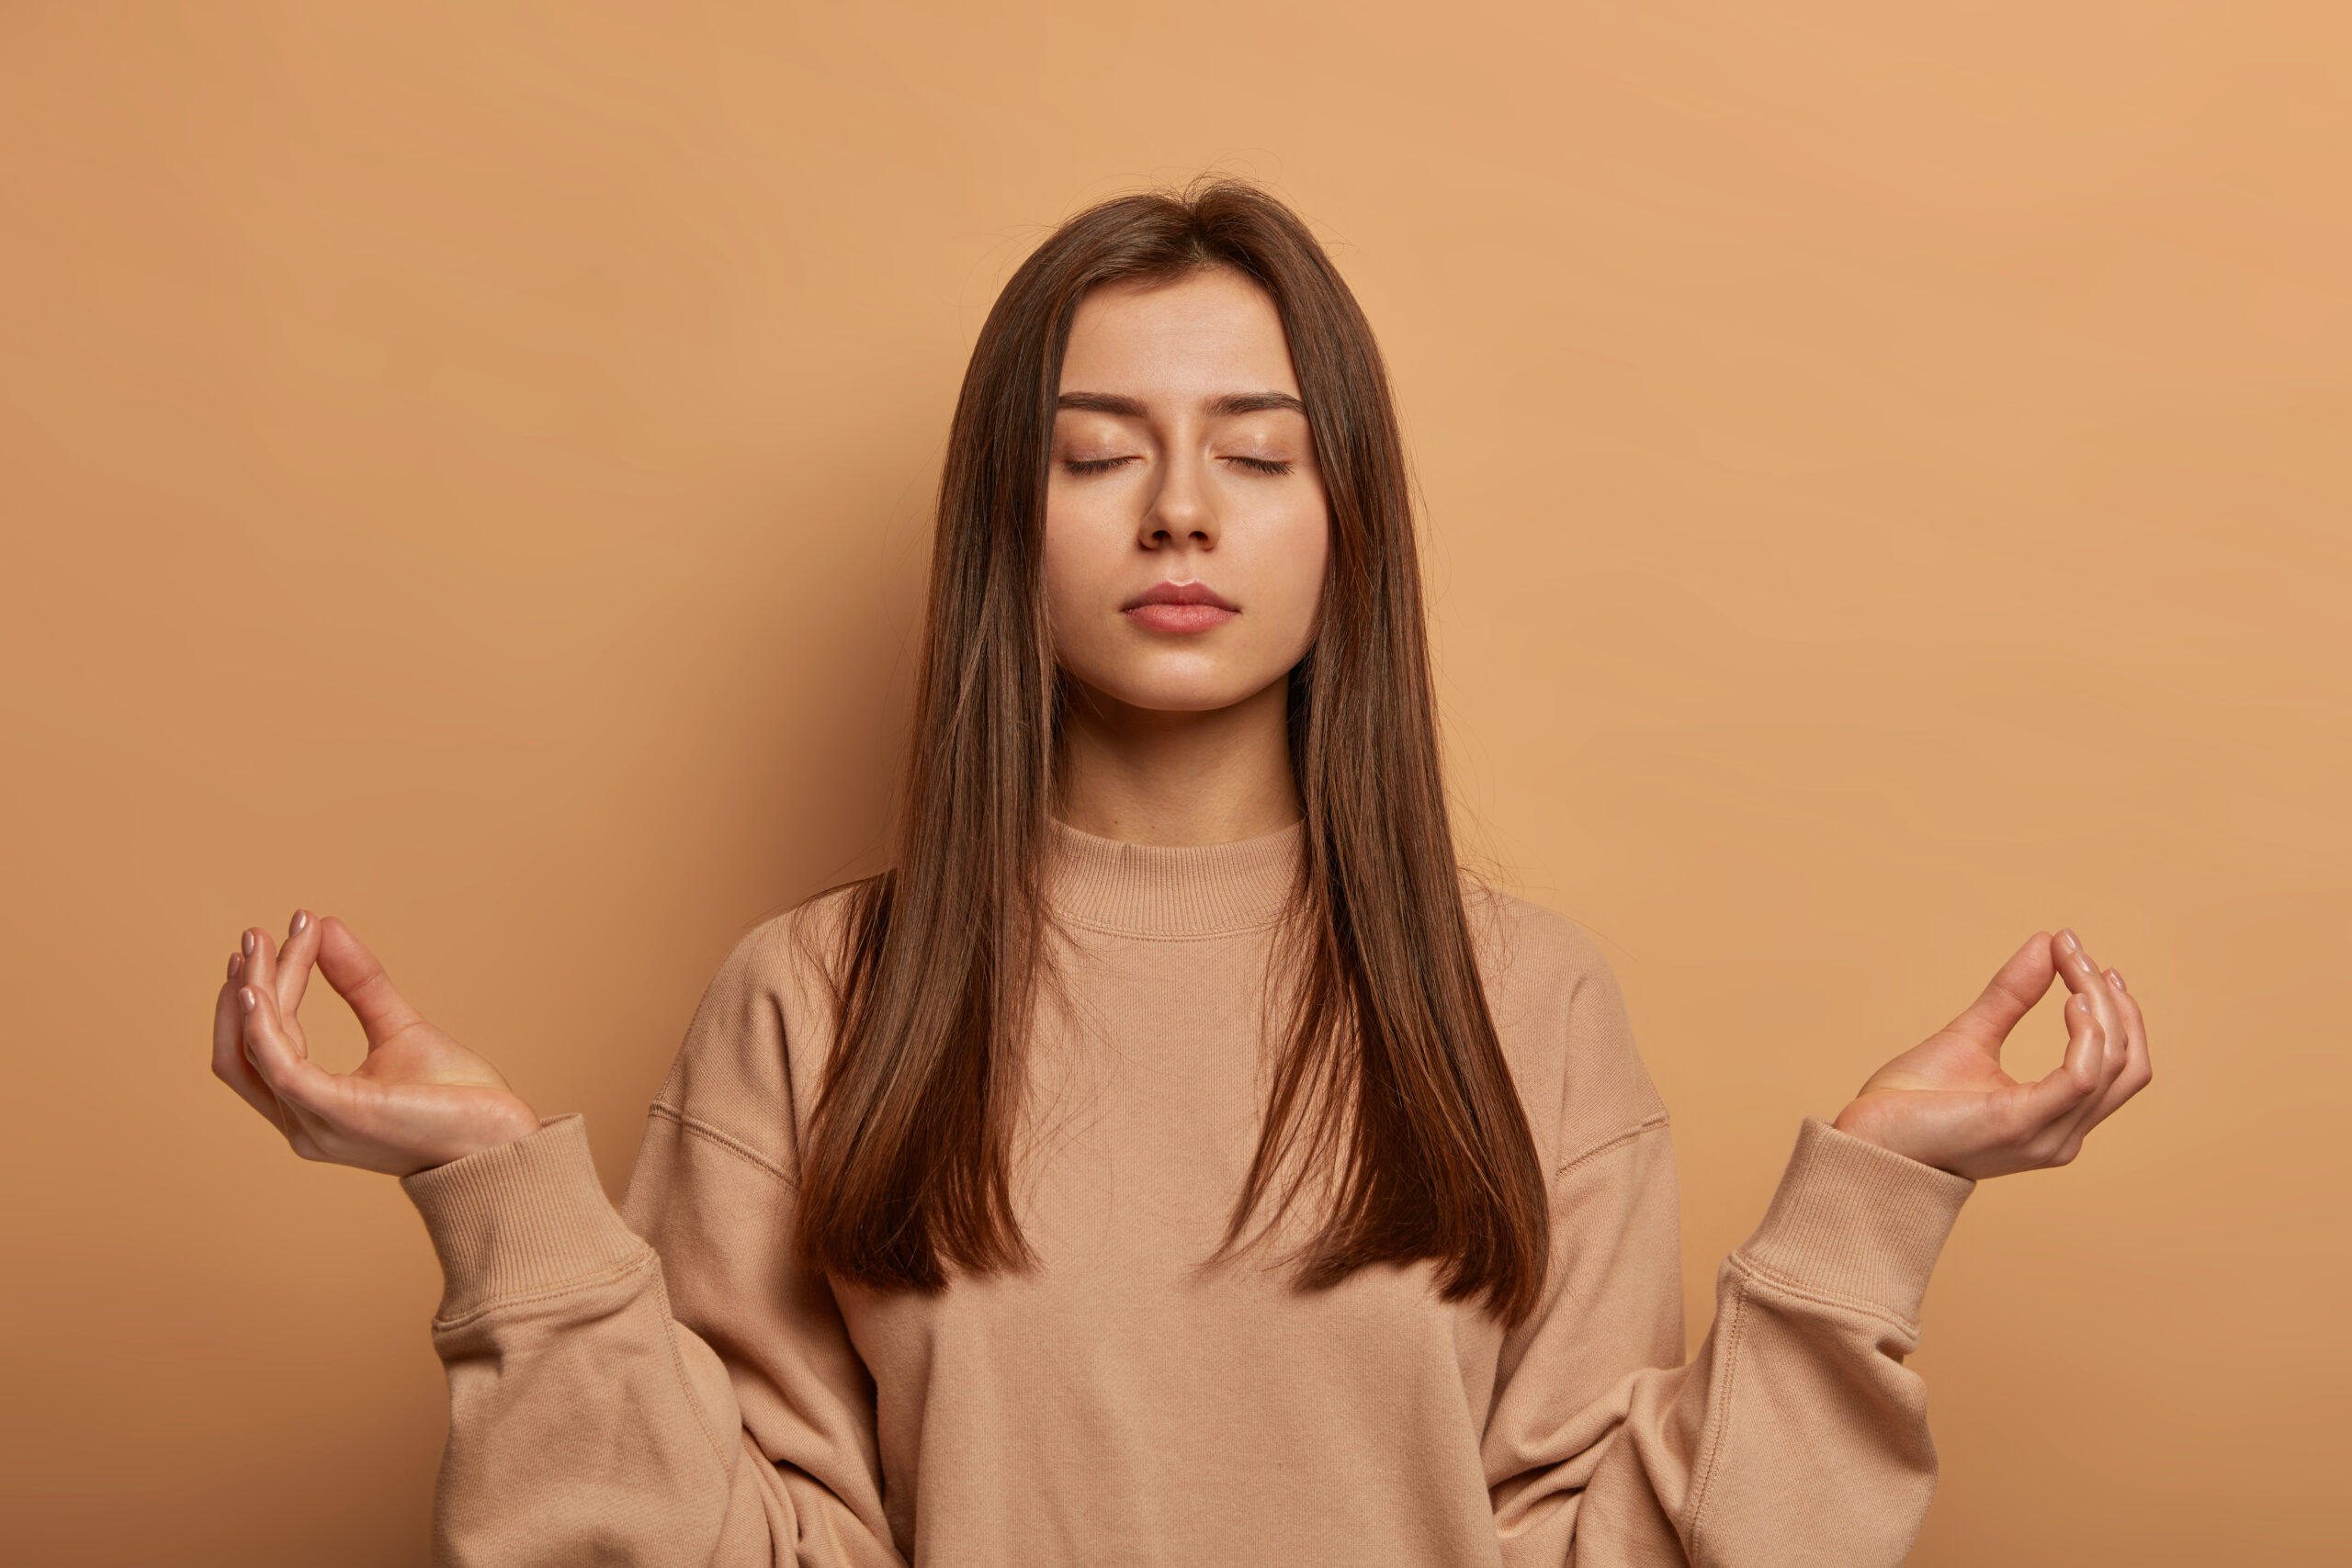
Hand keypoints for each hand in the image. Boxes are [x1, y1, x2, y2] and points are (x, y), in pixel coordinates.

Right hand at [210, 910, 541, 1175]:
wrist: (502, 1139)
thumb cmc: (455, 1097)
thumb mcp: (398, 1027)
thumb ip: (360, 984)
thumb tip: (326, 926)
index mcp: (312, 1110)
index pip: (262, 1050)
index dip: (255, 997)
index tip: (269, 939)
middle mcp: (303, 1125)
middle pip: (246, 1051)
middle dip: (242, 991)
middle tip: (252, 935)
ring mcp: (317, 1124)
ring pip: (259, 1050)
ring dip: (255, 992)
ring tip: (259, 942)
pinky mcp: (339, 1114)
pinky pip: (281, 1066)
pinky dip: (263, 1025)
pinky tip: (258, 988)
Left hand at [1832, 929, 2150, 1179]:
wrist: (1866, 1141)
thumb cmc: (1910, 1101)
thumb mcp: (1971, 1036)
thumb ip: (2011, 996)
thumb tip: (2046, 943)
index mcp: (2056, 1119)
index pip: (2121, 1067)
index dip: (2118, 1013)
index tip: (2089, 961)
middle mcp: (2061, 1134)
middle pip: (2127, 1063)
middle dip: (2114, 1003)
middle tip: (2079, 955)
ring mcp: (2046, 1134)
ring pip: (2112, 1064)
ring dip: (2099, 1006)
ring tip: (2072, 964)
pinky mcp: (2020, 1124)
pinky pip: (2080, 1076)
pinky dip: (2085, 1033)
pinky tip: (2069, 998)